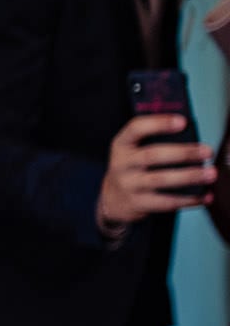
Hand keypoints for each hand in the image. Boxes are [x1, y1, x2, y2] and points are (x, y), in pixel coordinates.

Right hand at [98, 115, 214, 231]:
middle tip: (207, 152)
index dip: (159, 123)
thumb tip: (191, 140)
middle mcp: (122, 164)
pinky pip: (165, 202)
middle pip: (152, 155)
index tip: (183, 122)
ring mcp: (128, 185)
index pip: (136, 128)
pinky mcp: (137, 203)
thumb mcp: (133, 150)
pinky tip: (204, 196)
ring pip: (160, 180)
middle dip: (183, 153)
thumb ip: (154, 141)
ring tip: (210, 174)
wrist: (114, 198)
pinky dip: (188, 199)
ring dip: (188, 176)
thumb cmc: (134, 167)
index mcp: (122, 144)